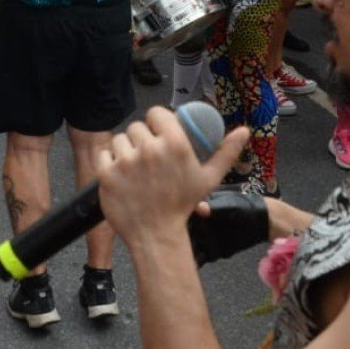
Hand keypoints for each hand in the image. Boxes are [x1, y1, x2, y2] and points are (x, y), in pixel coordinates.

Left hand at [96, 107, 249, 245]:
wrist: (157, 235)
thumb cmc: (183, 205)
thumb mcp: (209, 178)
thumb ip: (226, 152)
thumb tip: (245, 131)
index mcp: (175, 144)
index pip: (156, 113)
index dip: (156, 122)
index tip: (158, 134)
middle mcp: (150, 149)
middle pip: (137, 127)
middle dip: (142, 139)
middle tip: (148, 158)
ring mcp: (126, 161)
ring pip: (120, 140)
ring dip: (125, 150)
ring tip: (135, 169)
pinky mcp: (106, 173)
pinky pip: (104, 154)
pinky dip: (109, 162)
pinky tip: (121, 175)